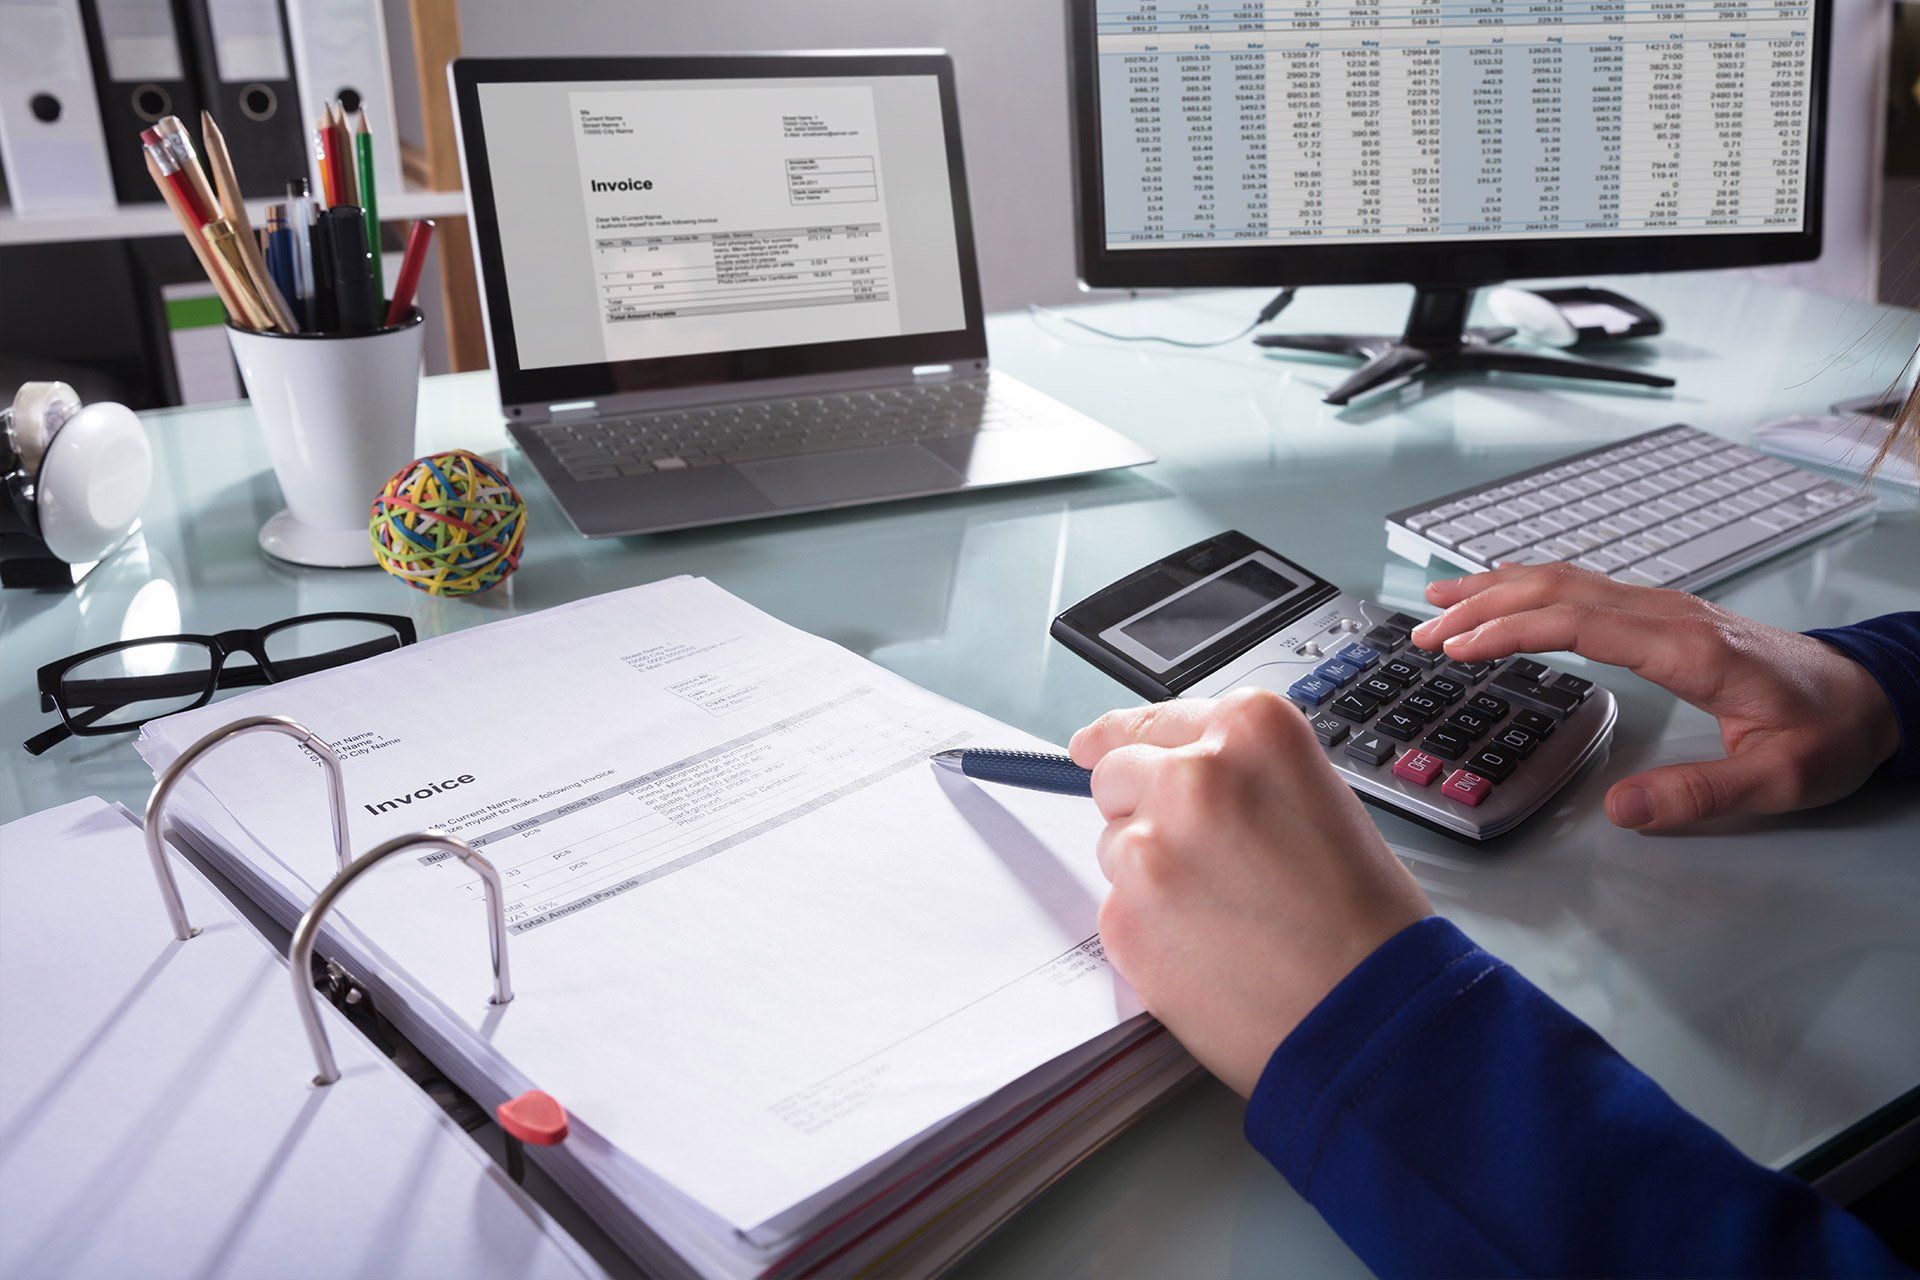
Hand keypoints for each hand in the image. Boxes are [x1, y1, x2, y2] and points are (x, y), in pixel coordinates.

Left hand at [1069, 691, 1429, 1095]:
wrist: (1371, 1014)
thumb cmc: (1364, 916)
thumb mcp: (1315, 798)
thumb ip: (1240, 773)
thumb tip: (1169, 769)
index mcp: (1250, 732)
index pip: (1155, 719)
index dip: (1128, 739)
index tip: (1097, 744)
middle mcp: (1193, 776)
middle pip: (1118, 774)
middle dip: (1142, 807)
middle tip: (1199, 858)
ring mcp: (1151, 847)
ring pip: (1114, 845)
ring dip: (1149, 871)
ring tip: (1224, 912)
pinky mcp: (1124, 917)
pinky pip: (1116, 907)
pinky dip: (1148, 928)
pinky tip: (1207, 950)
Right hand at [1413, 563, 1899, 830]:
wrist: (1873, 694)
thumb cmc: (1829, 734)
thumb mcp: (1778, 780)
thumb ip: (1699, 795)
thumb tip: (1620, 809)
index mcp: (1688, 649)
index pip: (1580, 624)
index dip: (1511, 631)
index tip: (1457, 647)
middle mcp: (1670, 615)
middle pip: (1560, 591)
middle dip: (1484, 606)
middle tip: (1423, 632)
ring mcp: (1666, 608)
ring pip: (1568, 580)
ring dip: (1499, 587)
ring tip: (1439, 601)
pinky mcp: (1664, 615)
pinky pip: (1584, 587)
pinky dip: (1531, 587)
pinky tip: (1504, 594)